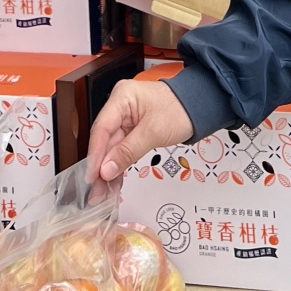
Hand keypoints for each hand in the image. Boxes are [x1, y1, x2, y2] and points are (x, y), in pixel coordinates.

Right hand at [86, 77, 194, 197]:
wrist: (199, 106)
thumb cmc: (180, 110)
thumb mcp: (154, 132)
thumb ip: (128, 152)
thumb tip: (105, 171)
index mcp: (122, 97)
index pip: (101, 129)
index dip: (95, 155)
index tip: (91, 177)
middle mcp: (119, 106)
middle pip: (105, 140)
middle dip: (101, 168)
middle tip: (97, 192)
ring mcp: (125, 118)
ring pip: (112, 148)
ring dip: (109, 170)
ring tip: (104, 193)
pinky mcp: (132, 128)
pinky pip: (122, 149)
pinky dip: (119, 165)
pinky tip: (115, 183)